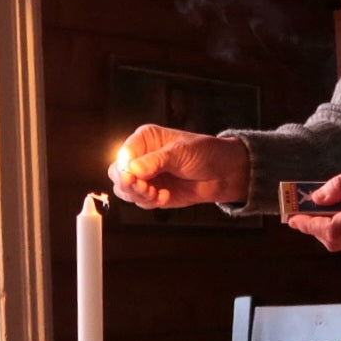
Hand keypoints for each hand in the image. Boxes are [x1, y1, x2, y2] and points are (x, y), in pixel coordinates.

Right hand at [107, 125, 248, 209]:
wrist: (222, 173)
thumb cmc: (204, 153)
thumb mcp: (181, 153)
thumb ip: (156, 161)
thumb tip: (133, 168)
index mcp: (145, 139)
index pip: (124, 153)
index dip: (125, 167)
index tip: (133, 177)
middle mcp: (141, 157)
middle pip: (118, 173)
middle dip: (129, 184)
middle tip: (146, 189)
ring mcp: (145, 176)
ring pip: (125, 190)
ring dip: (139, 196)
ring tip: (158, 194)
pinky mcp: (152, 192)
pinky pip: (140, 201)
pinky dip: (150, 202)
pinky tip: (166, 196)